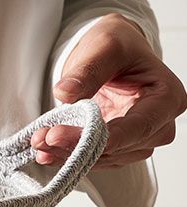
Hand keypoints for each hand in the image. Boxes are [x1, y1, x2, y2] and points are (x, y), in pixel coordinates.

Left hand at [31, 13, 186, 169]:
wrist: (107, 56)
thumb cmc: (116, 47)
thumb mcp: (105, 46)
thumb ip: (89, 70)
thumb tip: (66, 92)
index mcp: (167, 98)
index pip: (137, 127)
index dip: (102, 137)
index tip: (66, 136)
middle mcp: (158, 126)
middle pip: (117, 147)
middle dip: (77, 145)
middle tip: (44, 136)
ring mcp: (137, 142)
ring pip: (102, 158)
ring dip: (67, 154)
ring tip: (38, 141)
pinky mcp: (116, 150)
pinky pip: (92, 159)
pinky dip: (67, 155)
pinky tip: (45, 151)